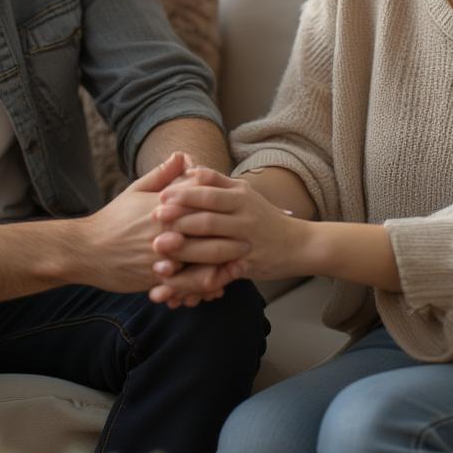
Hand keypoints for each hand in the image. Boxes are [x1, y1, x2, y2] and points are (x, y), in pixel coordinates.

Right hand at [78, 154, 250, 295]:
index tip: (241, 208)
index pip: (199, 203)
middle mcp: (165, 230)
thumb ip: (163, 175)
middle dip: (230, 237)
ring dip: (222, 265)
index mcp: (164, 207)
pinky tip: (216, 287)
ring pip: (199, 261)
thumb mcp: (135, 191)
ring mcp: (161, 256)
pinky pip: (184, 284)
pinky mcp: (154, 277)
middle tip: (251, 240)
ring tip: (240, 266)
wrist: (86, 250)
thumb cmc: (112, 219)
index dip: (222, 205)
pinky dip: (202, 286)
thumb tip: (183, 155)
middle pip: (205, 233)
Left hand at [148, 168, 308, 303]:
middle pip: (208, 216)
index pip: (209, 189)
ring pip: (212, 245)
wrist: (298, 245)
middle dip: (179, 218)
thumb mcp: (243, 193)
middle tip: (153, 219)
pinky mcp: (246, 266)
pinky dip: (196, 280)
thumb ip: (216, 181)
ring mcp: (247, 243)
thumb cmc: (263, 216)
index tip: (161, 195)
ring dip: (184, 248)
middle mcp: (244, 217)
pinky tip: (176, 283)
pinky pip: (218, 273)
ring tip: (159, 249)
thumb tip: (187, 168)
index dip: (184, 192)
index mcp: (240, 195)